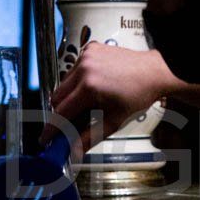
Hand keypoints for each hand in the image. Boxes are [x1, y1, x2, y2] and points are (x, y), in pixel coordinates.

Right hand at [41, 43, 180, 154]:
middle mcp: (84, 68)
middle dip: (61, 112)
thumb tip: (74, 151)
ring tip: (88, 102)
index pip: (61, 112)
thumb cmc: (138, 95)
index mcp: (89, 87)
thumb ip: (89, 138)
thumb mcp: (113, 121)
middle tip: (70, 122)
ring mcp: (86, 56)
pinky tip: (93, 84)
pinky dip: (78, 80)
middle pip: (57, 97)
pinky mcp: (89, 48)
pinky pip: (74, 69)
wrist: (153, 72)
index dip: (52, 128)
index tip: (46, 138)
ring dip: (70, 95)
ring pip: (64, 82)